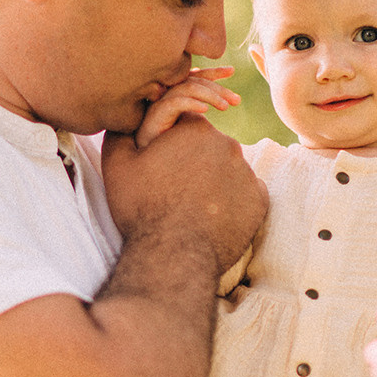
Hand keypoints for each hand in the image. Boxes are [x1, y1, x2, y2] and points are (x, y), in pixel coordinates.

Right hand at [101, 114, 266, 276]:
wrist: (173, 257)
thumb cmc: (142, 209)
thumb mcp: (117, 164)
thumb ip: (121, 131)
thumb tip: (126, 119)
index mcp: (194, 128)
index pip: (186, 124)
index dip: (172, 144)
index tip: (163, 165)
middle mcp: (226, 144)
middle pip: (210, 146)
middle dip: (195, 162)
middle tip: (176, 190)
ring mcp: (247, 172)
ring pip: (229, 170)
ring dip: (214, 182)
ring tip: (193, 208)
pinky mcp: (259, 200)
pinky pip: (246, 194)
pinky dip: (232, 202)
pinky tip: (212, 217)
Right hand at [135, 67, 239, 147]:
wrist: (147, 164)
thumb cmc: (171, 147)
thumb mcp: (191, 128)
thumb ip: (201, 115)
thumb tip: (226, 106)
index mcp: (175, 94)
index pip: (196, 77)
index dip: (213, 72)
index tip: (232, 71)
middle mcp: (166, 94)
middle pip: (195, 82)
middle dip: (218, 89)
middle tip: (237, 100)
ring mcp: (160, 103)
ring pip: (187, 89)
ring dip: (209, 96)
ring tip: (225, 108)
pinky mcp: (155, 115)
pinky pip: (175, 103)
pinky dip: (191, 104)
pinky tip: (205, 111)